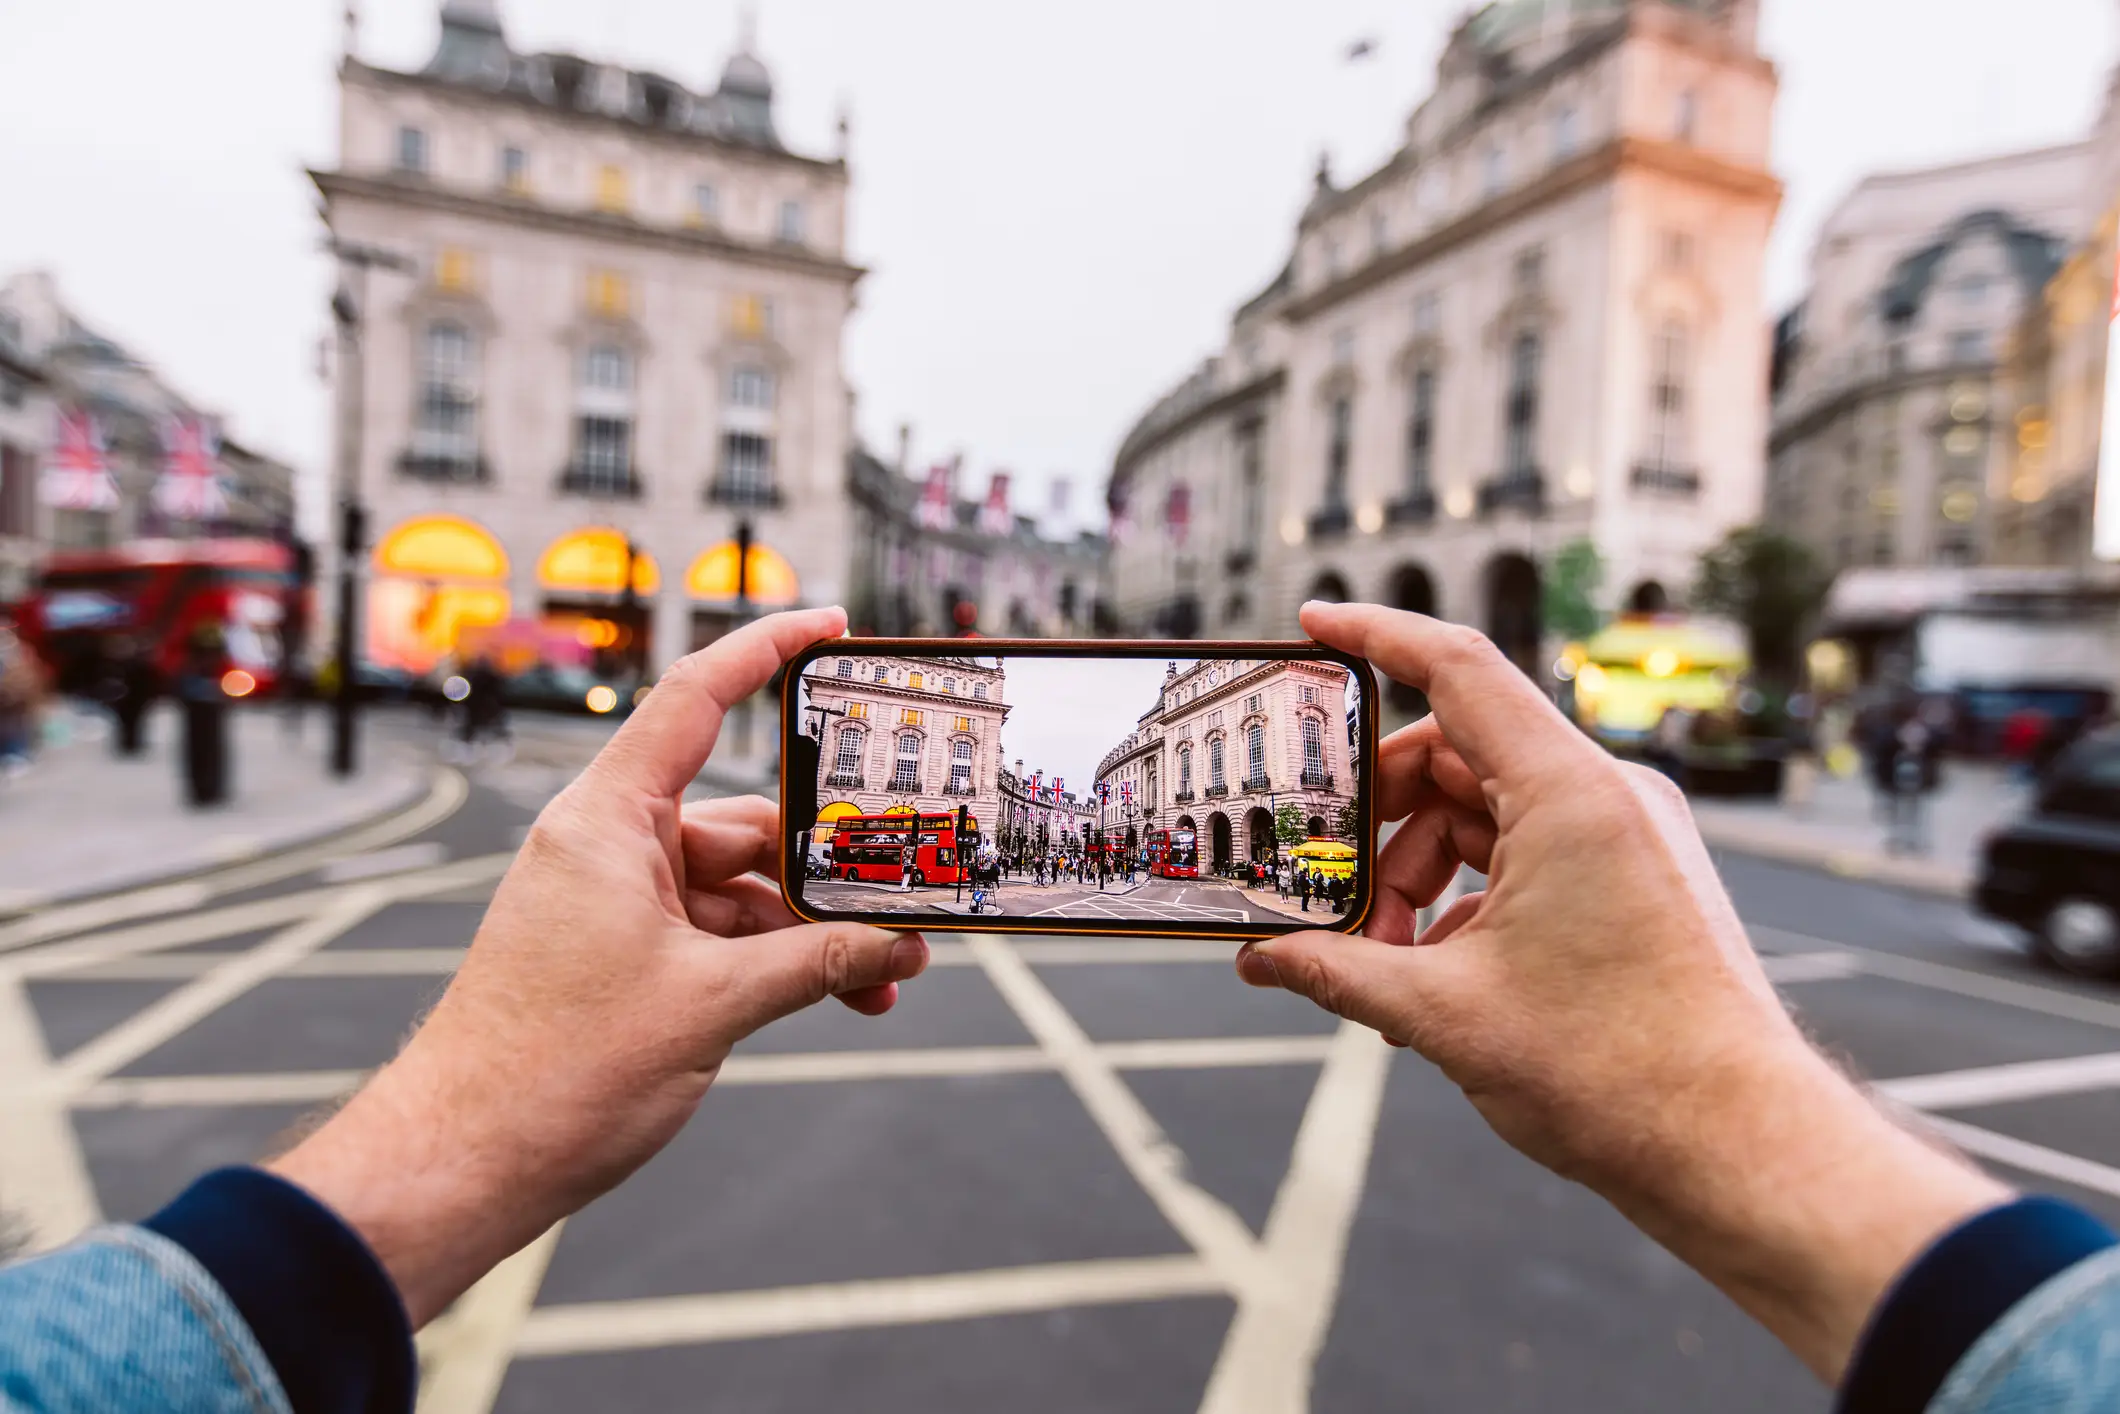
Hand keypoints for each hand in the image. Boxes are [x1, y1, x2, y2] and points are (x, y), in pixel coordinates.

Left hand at [270, 609, 929, 1325]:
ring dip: (811, 931)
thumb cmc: (552, 1073)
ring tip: (884, 976)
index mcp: (609, 822)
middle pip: (745, 820)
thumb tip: (896, 945)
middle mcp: (610, 848)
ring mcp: (615, 902)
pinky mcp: (622, 954)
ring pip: (740, 889)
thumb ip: (817, 963)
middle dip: (829, 865)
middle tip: (903, 889)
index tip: (831, 626)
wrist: (464, 1162)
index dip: (766, 650)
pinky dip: (776, 960)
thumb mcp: (713, 1007)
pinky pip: (718, 934)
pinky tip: (841, 993)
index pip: (696, 699)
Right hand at [1238, 602, 2006, 1381]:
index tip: (1312, 623)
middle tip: (1331, 893)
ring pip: (1489, 813)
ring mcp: (1630, 834)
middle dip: (1382, 823)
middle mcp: (1609, 795)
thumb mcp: (1445, 1015)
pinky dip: (1470, 896)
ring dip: (1421, 872)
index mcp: (1570, 795)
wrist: (1742, 1149)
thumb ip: (1336, 971)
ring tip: (1385, 960)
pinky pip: (1530, 852)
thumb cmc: (1621, 1076)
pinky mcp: (1639, 876)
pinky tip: (1436, 974)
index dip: (1375, 637)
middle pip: (1457, 756)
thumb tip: (1258, 960)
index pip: (1457, 669)